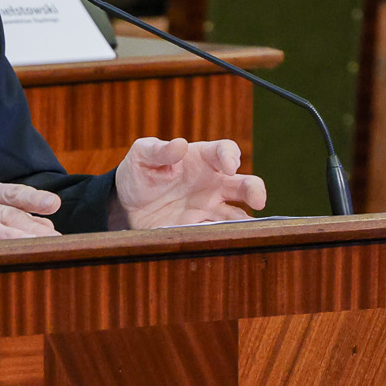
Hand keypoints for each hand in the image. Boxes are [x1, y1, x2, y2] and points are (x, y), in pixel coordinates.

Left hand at [110, 137, 265, 228]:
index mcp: (200, 158)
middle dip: (255, 190)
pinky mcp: (200, 227)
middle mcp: (212, 182)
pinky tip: (219, 240)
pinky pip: (217, 233)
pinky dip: (222, 237)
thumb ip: (159, 151)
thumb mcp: (142, 155)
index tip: (229, 167)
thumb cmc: (139, 171)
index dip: (231, 156)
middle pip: (244, 184)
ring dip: (243, 221)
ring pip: (238, 214)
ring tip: (244, 229)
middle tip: (258, 201)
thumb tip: (180, 144)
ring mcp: (209, 207)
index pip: (224, 151)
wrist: (127, 204)